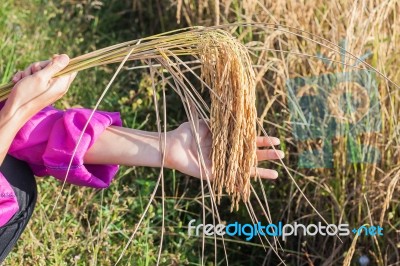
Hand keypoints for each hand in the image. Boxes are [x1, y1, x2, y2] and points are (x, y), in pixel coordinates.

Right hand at [4, 54, 75, 121]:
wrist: (15, 111)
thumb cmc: (28, 94)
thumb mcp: (41, 77)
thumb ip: (55, 66)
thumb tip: (66, 57)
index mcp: (62, 84)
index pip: (70, 68)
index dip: (60, 61)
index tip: (51, 59)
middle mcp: (57, 87)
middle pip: (53, 67)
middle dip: (40, 66)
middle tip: (33, 72)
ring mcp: (49, 88)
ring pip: (42, 71)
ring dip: (31, 71)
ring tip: (24, 78)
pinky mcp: (40, 90)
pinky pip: (35, 78)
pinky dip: (26, 77)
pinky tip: (18, 81)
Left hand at [165, 120, 283, 179]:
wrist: (172, 145)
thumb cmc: (187, 132)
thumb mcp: (205, 123)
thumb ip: (219, 122)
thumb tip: (234, 117)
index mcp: (225, 141)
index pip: (247, 141)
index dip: (261, 140)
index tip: (275, 139)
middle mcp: (226, 154)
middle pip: (250, 155)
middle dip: (266, 155)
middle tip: (282, 155)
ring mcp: (222, 165)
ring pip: (244, 170)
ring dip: (260, 171)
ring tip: (277, 174)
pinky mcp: (214, 174)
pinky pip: (230, 181)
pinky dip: (240, 185)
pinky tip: (252, 188)